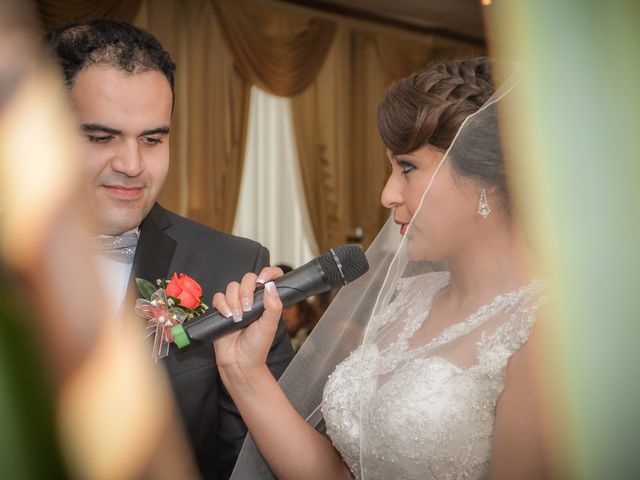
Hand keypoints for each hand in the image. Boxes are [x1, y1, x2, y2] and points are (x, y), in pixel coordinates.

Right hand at [212, 266, 283, 381]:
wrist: (239, 363)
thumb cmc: (257, 347)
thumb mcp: (270, 326)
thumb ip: (274, 306)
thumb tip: (271, 286)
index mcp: (266, 301)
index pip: (269, 278)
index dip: (268, 273)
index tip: (264, 279)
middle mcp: (251, 300)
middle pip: (247, 279)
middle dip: (246, 291)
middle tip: (248, 308)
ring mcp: (236, 304)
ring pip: (232, 286)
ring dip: (234, 300)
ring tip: (238, 318)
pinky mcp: (222, 310)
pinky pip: (218, 297)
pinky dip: (222, 305)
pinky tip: (227, 316)